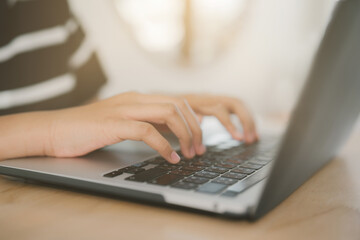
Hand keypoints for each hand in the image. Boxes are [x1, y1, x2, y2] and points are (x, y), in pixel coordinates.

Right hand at [0, 92, 256, 163]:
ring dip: (186, 134)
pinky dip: (163, 144)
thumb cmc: (89, 131)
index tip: (203, 141)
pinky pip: (147, 130)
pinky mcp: (113, 123)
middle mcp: (137, 99)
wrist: (55, 130)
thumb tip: (173, 137)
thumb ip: (148, 125)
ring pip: (169, 112)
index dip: (197, 120)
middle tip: (201, 150)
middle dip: (198, 127)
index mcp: (141, 99)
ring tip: (190, 154)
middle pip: (180, 104)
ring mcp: (125, 108)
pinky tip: (170, 157)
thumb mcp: (124, 124)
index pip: (179, 101)